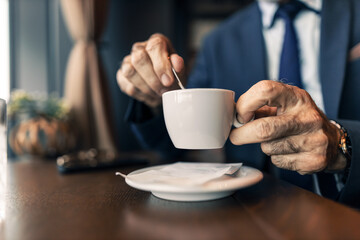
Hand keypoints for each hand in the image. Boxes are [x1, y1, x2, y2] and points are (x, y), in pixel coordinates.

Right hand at [116, 33, 184, 107]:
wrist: (163, 88)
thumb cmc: (172, 77)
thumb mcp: (180, 72)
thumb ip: (178, 66)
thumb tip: (177, 62)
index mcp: (156, 42)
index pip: (154, 47)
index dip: (161, 65)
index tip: (168, 81)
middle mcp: (139, 48)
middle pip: (139, 58)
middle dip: (153, 79)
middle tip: (164, 91)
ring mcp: (127, 61)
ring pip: (130, 72)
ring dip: (146, 88)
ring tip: (158, 93)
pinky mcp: (121, 75)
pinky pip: (127, 86)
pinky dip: (140, 94)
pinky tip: (150, 95)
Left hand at [230, 80, 345, 174]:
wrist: (332, 140)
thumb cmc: (298, 118)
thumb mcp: (283, 104)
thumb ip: (258, 107)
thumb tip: (233, 116)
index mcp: (296, 97)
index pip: (265, 90)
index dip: (245, 104)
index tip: (240, 116)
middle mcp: (308, 116)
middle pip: (263, 129)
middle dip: (243, 135)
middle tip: (236, 137)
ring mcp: (314, 139)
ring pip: (268, 148)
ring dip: (264, 146)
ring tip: (277, 140)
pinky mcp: (314, 160)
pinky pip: (278, 162)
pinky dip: (276, 158)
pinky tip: (288, 151)